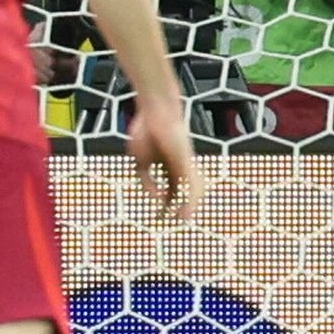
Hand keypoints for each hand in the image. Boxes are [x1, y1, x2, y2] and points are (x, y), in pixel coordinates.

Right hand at [126, 93, 203, 223]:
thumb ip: (146, 181)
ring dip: (188, 206)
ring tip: (182, 220)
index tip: (161, 216)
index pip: (171, 189)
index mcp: (167, 165)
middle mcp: (178, 166)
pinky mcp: (187, 160)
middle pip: (183, 191)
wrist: (155, 112)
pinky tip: (186, 209)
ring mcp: (184, 163)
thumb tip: (157, 198)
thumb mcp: (140, 163)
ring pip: (193, 189)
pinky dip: (190, 197)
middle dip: (179, 207)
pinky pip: (193, 181)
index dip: (166, 203)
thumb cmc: (146, 131)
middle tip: (174, 221)